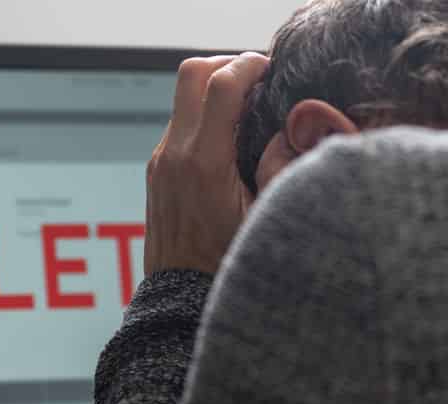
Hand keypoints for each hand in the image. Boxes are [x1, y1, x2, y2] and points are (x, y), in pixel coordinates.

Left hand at [144, 52, 269, 275]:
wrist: (178, 294)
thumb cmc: (223, 264)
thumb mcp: (264, 217)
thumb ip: (280, 167)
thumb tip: (291, 127)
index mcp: (204, 163)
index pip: (221, 85)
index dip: (250, 65)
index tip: (271, 69)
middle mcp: (175, 155)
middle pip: (191, 73)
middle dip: (226, 65)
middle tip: (256, 80)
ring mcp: (161, 161)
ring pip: (182, 96)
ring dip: (213, 90)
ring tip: (247, 109)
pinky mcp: (157, 169)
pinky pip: (179, 123)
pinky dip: (202, 115)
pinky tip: (228, 138)